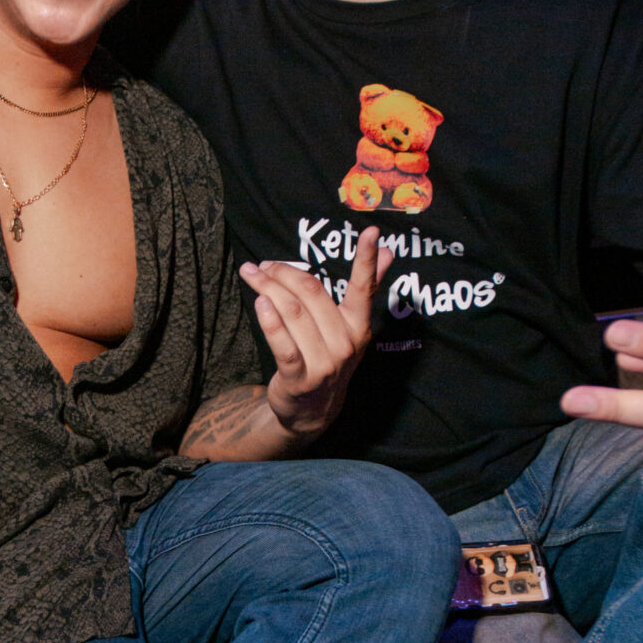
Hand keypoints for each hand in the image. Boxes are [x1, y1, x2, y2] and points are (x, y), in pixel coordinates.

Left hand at [241, 226, 392, 440]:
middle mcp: (345, 343)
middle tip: (264, 264)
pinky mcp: (299, 378)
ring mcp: (324, 363)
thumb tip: (389, 252)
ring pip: (292, 313)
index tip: (371, 232)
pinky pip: (283, 344)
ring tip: (252, 274)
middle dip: (284, 272)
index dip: (367, 259)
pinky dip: (270, 320)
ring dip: (268, 288)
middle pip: (311, 293)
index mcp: (359, 326)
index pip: (365, 288)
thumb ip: (367, 287)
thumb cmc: (328, 356)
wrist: (313, 411)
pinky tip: (259, 301)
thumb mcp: (350, 325)